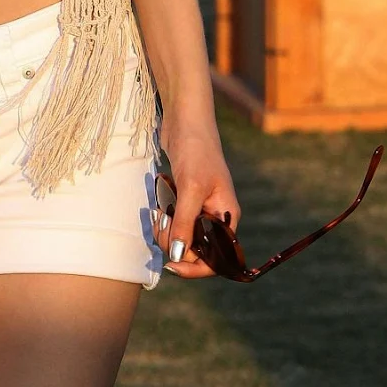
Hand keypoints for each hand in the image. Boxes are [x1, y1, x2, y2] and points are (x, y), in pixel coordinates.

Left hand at [153, 117, 238, 279]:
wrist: (185, 120)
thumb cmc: (196, 150)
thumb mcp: (191, 189)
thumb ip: (186, 224)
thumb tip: (179, 257)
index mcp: (226, 217)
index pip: (218, 258)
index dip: (197, 267)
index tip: (173, 264)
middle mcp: (215, 215)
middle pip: (195, 249)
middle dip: (175, 242)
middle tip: (162, 224)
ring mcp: (199, 207)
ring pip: (181, 235)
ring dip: (166, 229)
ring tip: (159, 211)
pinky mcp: (183, 197)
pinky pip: (173, 220)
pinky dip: (164, 217)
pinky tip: (159, 203)